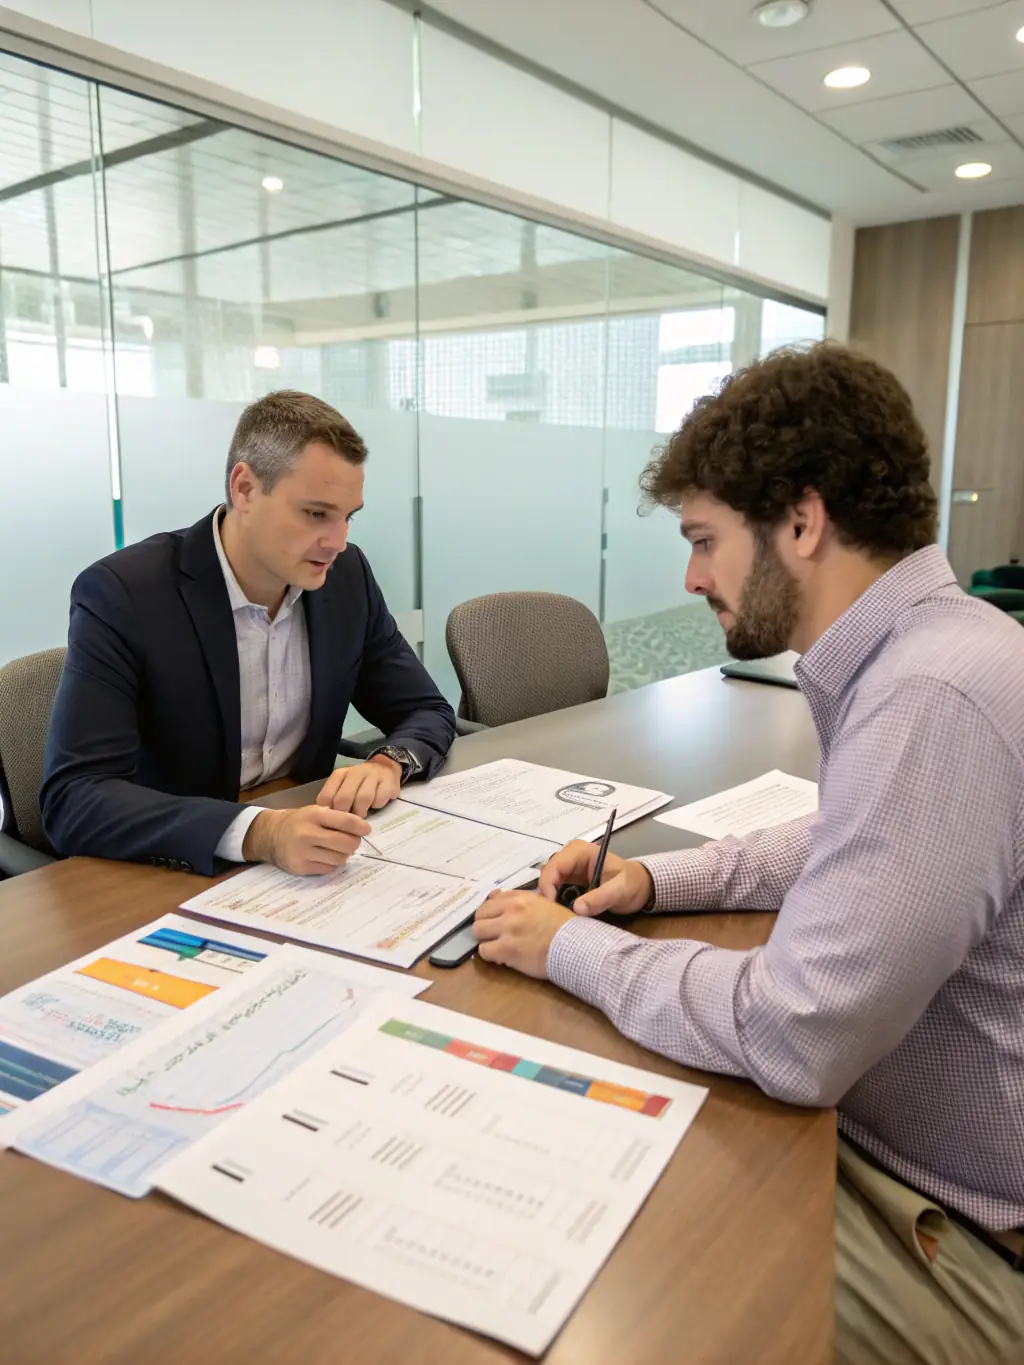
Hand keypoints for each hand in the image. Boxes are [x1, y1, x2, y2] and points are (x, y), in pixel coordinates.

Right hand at [242, 804, 371, 875]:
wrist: (270, 835)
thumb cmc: (299, 822)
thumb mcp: (315, 811)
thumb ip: (336, 818)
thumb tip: (362, 829)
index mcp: (314, 815)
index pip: (345, 820)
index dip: (360, 827)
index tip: (366, 830)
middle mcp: (308, 833)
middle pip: (346, 843)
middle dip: (354, 843)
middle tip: (352, 841)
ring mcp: (303, 852)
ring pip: (340, 858)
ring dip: (343, 855)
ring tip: (336, 849)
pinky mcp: (301, 867)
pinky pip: (329, 869)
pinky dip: (332, 863)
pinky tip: (325, 856)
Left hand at [316, 754, 401, 817]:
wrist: (384, 768)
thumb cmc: (360, 783)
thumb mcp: (343, 787)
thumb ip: (334, 800)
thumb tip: (328, 821)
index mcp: (340, 775)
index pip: (326, 796)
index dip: (329, 813)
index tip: (334, 821)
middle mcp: (355, 772)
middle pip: (344, 798)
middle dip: (345, 815)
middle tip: (348, 823)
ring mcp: (372, 776)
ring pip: (363, 799)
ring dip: (361, 812)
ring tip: (362, 816)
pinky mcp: (388, 782)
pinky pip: (380, 799)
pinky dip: (377, 805)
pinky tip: (375, 805)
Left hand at [473, 891, 573, 978]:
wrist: (575, 947)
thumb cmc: (562, 926)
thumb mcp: (542, 903)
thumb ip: (519, 900)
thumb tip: (493, 896)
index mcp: (520, 898)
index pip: (491, 900)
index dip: (491, 912)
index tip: (496, 921)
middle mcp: (511, 910)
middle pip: (480, 916)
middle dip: (485, 925)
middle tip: (495, 934)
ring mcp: (508, 930)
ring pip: (478, 932)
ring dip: (486, 940)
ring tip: (498, 945)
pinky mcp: (507, 950)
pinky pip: (484, 951)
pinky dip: (490, 955)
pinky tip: (502, 956)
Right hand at [537, 839, 654, 916]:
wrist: (641, 887)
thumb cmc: (632, 883)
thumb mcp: (620, 890)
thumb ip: (600, 898)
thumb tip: (577, 908)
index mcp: (581, 851)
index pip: (555, 866)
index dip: (548, 885)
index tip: (551, 906)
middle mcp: (570, 857)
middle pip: (547, 874)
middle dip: (546, 894)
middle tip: (550, 915)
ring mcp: (569, 869)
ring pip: (548, 883)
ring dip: (550, 899)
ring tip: (554, 916)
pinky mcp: (569, 881)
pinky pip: (555, 890)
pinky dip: (555, 901)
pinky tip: (560, 913)